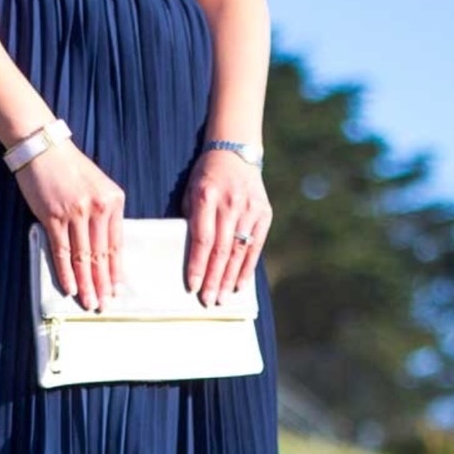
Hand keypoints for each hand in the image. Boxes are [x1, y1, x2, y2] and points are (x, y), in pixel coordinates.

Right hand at [14, 140, 124, 311]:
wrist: (42, 148)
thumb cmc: (69, 167)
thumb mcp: (98, 185)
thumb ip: (104, 212)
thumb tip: (105, 246)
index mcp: (114, 201)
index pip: (117, 243)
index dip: (117, 270)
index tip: (117, 289)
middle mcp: (98, 208)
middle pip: (102, 255)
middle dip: (103, 283)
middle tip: (105, 305)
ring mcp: (75, 213)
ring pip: (83, 257)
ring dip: (87, 284)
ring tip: (90, 302)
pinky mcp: (52, 217)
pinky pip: (61, 251)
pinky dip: (66, 272)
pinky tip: (70, 288)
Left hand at [182, 150, 271, 305]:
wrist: (236, 151)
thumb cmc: (206, 176)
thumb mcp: (190, 190)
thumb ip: (190, 219)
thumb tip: (188, 254)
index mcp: (206, 197)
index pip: (202, 238)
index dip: (198, 265)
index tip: (193, 286)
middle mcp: (230, 204)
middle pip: (221, 249)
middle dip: (214, 278)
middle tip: (208, 301)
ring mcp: (250, 209)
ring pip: (239, 251)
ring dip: (230, 278)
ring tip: (223, 299)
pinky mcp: (264, 214)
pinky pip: (256, 246)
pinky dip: (247, 268)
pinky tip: (240, 285)